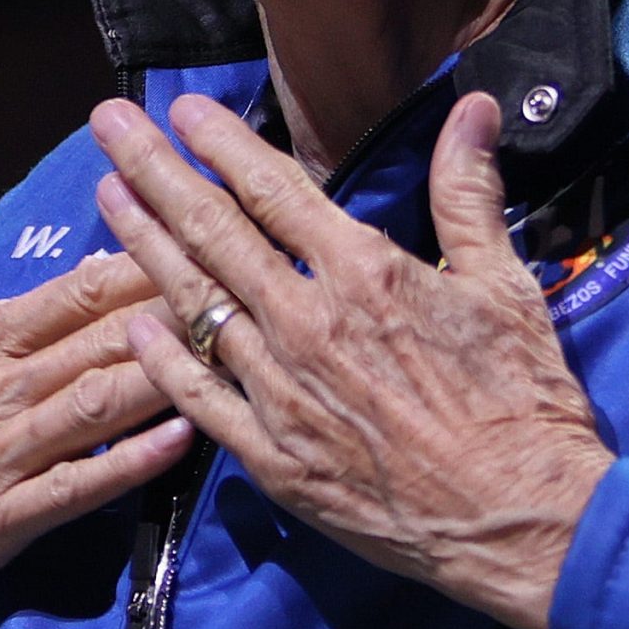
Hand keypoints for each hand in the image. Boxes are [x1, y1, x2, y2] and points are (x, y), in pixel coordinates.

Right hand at [0, 252, 196, 619]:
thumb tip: (89, 285)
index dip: (145, 263)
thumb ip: (11, 332)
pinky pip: (76, 485)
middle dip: (174, 311)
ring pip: (94, 402)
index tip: (206, 238)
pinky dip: (131, 461)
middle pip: (98, 338)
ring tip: (229, 351)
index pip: (75, 291)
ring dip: (165, 375)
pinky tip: (182, 439)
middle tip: (246, 287)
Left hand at [88, 90, 614, 628]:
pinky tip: (131, 323)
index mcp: (364, 274)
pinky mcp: (271, 458)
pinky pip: (200, 397)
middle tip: (107, 124)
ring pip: (193, 304)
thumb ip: (469, 193)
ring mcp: (281, 392)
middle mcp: (307, 323)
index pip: (273, 188)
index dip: (222, 142)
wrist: (517, 520)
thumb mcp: (506, 285)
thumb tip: (476, 107)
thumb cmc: (523, 402)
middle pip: (213, 231)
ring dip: (143, 245)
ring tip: (105, 196)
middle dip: (154, 170)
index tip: (181, 108)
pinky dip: (160, 358)